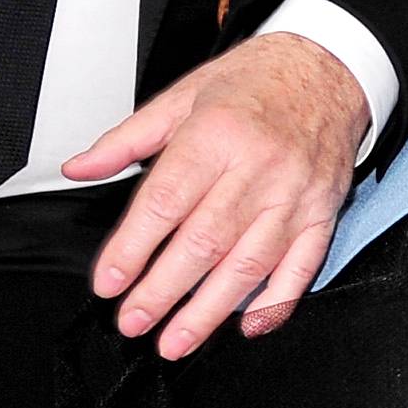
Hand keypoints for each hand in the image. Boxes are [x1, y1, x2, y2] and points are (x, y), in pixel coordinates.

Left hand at [68, 28, 370, 354]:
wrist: (329, 68)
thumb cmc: (255, 83)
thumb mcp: (183, 96)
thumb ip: (127, 139)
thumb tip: (79, 167)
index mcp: (217, 133)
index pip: (166, 201)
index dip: (132, 248)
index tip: (109, 281)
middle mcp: (259, 166)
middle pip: (204, 241)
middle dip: (163, 290)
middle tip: (133, 320)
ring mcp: (295, 194)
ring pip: (249, 264)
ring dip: (209, 310)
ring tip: (175, 339)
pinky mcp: (323, 212)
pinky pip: (302, 266)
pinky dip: (277, 302)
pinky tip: (248, 325)